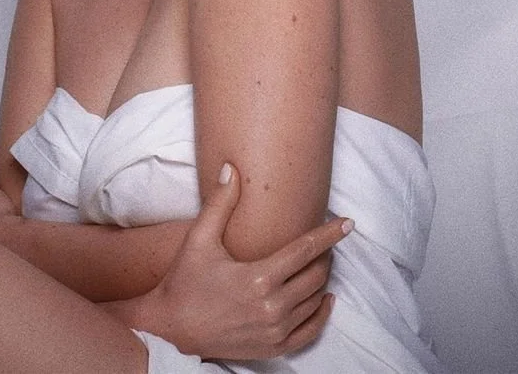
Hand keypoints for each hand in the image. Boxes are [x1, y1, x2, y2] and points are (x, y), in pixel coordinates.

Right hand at [145, 163, 349, 360]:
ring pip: (315, 301)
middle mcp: (271, 307)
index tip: (348, 223)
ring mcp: (274, 331)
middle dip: (325, 255)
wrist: (170, 329)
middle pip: (315, 275)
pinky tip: (324, 299)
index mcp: (258, 277)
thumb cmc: (184, 281)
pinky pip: (310, 332)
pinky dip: (321, 314)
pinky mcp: (272, 349)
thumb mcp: (199, 239)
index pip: (305, 250)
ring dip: (322, 280)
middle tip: (325, 240)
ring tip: (320, 262)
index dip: (329, 234)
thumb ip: (220, 203)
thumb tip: (230, 168)